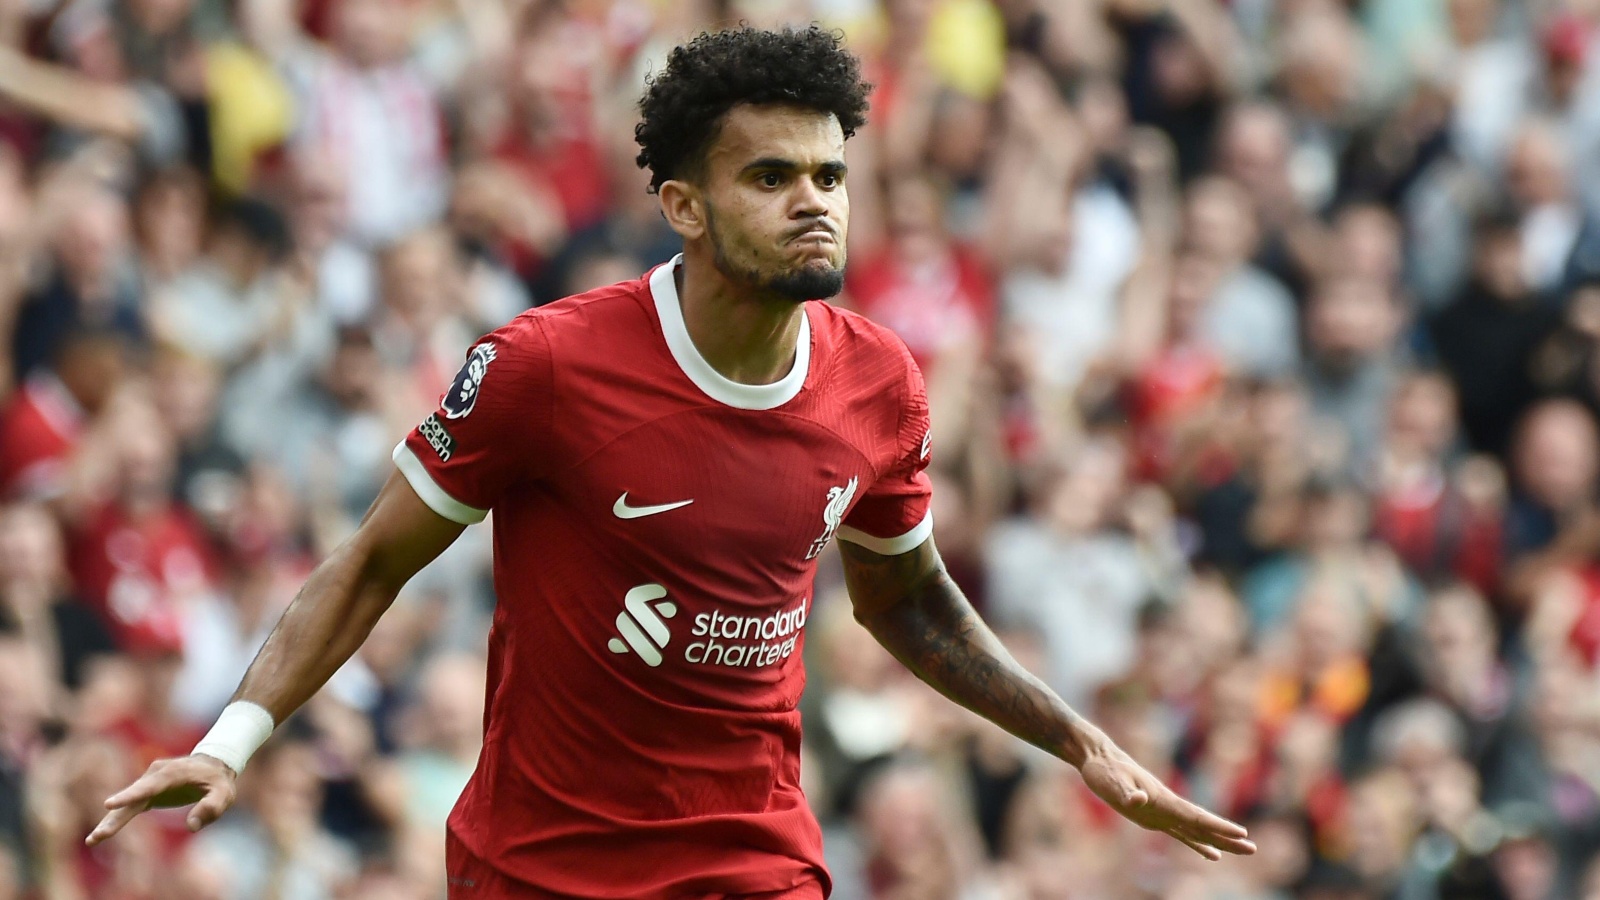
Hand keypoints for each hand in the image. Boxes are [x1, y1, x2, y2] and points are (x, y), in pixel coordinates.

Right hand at [85, 754, 237, 845]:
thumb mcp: (224, 793)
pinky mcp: (147, 792)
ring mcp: (148, 783)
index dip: (129, 796)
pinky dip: (117, 819)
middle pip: (131, 797)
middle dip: (114, 817)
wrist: (213, 765)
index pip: (148, 786)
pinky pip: (129, 807)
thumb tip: (192, 826)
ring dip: (110, 822)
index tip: (109, 804)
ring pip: (126, 804)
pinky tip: (102, 834)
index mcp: (172, 773)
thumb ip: (211, 807)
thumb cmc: (218, 780)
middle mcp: (155, 775)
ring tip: (93, 840)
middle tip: (97, 836)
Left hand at [1077, 740, 1255, 860]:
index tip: (1241, 834)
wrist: (1099, 759)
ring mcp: (1163, 812)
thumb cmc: (1104, 770)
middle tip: (1253, 849)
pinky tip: (1211, 854)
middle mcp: (1167, 806)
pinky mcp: (1154, 817)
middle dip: (1227, 837)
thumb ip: (1126, 792)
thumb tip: (1139, 799)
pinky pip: (1181, 833)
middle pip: (1203, 825)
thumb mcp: (1111, 782)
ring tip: (1242, 851)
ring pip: (1197, 830)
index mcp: (1162, 798)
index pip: (1196, 816)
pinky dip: (1198, 844)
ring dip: (1219, 841)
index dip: (1218, 827)